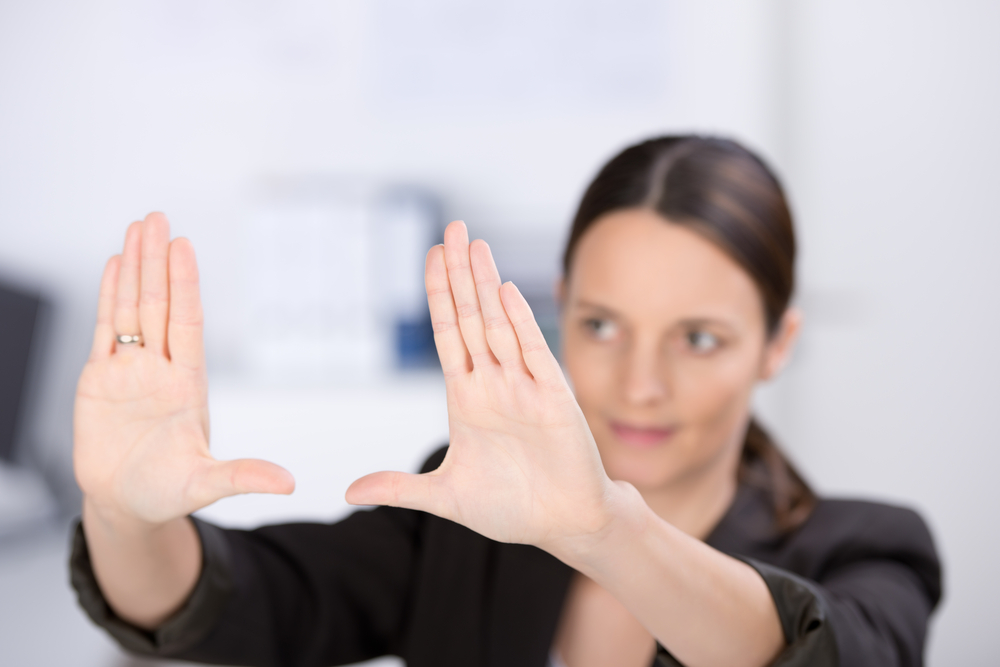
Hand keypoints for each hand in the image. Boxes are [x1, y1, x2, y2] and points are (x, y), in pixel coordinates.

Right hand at [74, 213, 293, 526]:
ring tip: (137, 228)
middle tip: (157, 217)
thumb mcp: (206, 485)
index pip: (186, 323)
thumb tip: (288, 484)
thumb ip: (242, 478)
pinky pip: (103, 329)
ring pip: (130, 308)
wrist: (127, 505)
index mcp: (188, 384)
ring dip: (133, 268)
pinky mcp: (99, 379)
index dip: (185, 285)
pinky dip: (108, 296)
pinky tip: (113, 264)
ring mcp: (130, 371)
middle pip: (156, 304)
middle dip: (156, 261)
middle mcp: (160, 369)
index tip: (184, 247)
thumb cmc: (167, 493)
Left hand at [347, 221, 626, 557]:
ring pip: (499, 325)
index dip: (438, 295)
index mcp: (467, 399)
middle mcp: (494, 384)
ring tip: (474, 244)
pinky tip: (504, 291)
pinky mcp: (554, 399)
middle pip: (472, 317)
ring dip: (485, 284)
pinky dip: (519, 322)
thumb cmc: (511, 508)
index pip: (448, 335)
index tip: (430, 255)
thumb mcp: (446, 496)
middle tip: (453, 228)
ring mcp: (524, 387)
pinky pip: (533, 353)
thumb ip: (400, 488)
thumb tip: (349, 492)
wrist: (564, 525)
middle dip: (460, 274)